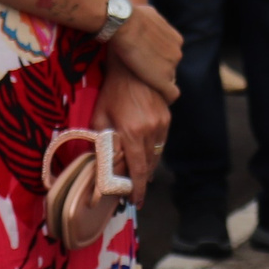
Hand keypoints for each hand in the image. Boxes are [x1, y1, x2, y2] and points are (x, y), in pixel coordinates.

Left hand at [98, 62, 171, 205]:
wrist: (134, 67)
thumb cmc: (112, 91)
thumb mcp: (100, 117)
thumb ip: (103, 141)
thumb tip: (103, 163)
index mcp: (133, 132)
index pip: (137, 169)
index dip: (137, 187)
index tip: (136, 201)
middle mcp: (151, 130)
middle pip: (148, 165)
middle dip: (141, 179)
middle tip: (132, 190)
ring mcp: (162, 123)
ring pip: (157, 154)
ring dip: (148, 166)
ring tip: (139, 175)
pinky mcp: (167, 117)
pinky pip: (161, 142)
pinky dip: (153, 151)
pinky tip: (146, 154)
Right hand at [107, 0, 181, 99]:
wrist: (124, 24)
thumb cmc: (132, 15)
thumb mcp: (149, 13)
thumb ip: (153, 21)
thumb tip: (147, 17)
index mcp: (176, 40)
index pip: (169, 55)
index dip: (158, 61)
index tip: (148, 64)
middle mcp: (177, 53)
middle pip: (169, 68)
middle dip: (158, 72)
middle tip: (142, 76)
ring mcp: (171, 67)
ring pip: (167, 79)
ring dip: (157, 82)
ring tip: (144, 86)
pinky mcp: (163, 80)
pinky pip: (170, 93)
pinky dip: (166, 96)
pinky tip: (160, 100)